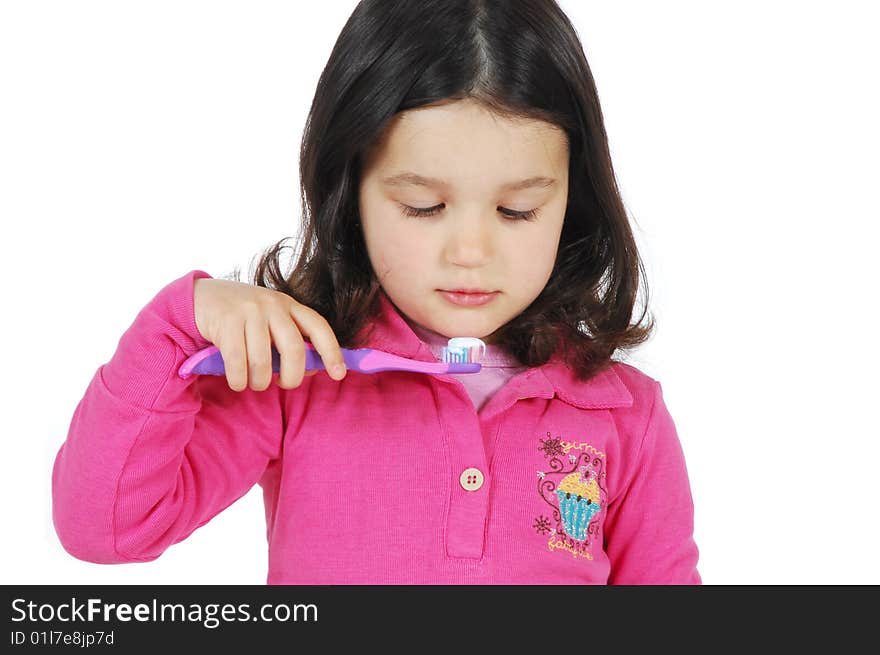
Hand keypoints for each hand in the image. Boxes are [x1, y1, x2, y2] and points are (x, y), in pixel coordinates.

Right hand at [193, 278, 345, 390]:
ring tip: (254, 384)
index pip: (318, 327)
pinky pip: (237, 361)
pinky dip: (239, 380)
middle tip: (284, 385)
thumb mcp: (272, 322)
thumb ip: (292, 342)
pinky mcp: (226, 321)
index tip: (339, 375)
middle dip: (292, 377)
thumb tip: (314, 370)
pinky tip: (238, 383)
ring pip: (263, 360)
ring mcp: (249, 311)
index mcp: (290, 305)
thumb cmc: (245, 318)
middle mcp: (273, 305)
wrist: (203, 297)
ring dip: (259, 382)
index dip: (332, 352)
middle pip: (294, 349)